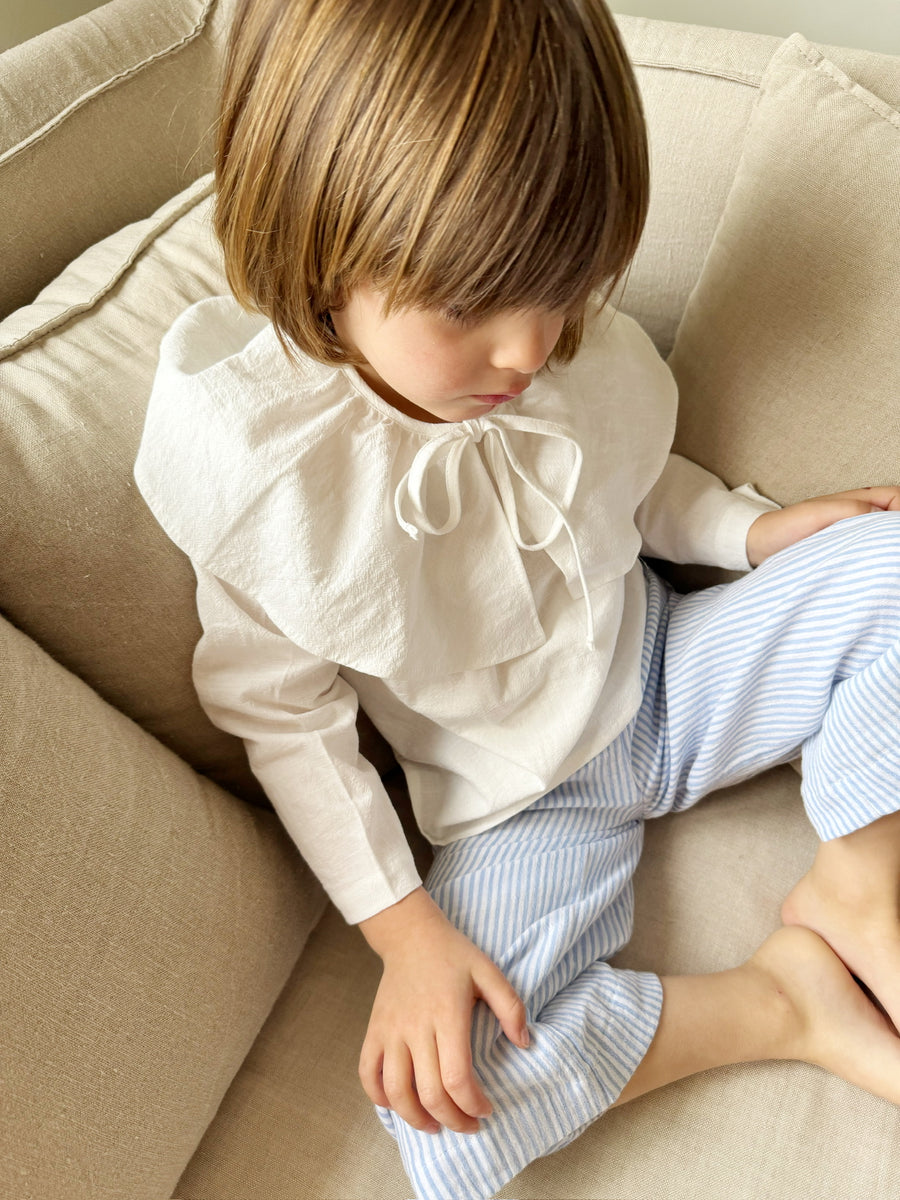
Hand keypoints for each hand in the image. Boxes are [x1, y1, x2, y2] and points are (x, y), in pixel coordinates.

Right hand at [358, 887, 528, 1134]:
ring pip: (396, 1091)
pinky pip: (368, 1073)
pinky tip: (397, 1105)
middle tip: (468, 1125)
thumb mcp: (488, 971)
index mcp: (446, 1014)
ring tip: (435, 1126)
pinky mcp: (374, 1030)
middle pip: (429, 1092)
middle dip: (452, 1120)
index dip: (472, 1104)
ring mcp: (390, 1030)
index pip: (456, 1077)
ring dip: (415, 1119)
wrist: (410, 934)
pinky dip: (379, 1097)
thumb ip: (510, 1006)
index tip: (486, 1109)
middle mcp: (415, 1027)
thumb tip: (525, 1044)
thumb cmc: (453, 954)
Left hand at [746, 487, 899, 566]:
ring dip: (890, 544)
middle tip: (890, 551)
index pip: (897, 497)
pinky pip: (873, 550)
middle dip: (896, 532)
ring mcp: (857, 531)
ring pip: (886, 535)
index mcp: (861, 498)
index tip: (894, 532)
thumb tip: (883, 516)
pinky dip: (880, 555)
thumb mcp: (819, 514)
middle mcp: (864, 513)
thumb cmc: (786, 525)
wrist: (760, 545)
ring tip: (888, 560)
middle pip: (895, 517)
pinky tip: (878, 568)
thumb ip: (851, 510)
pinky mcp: (848, 549)